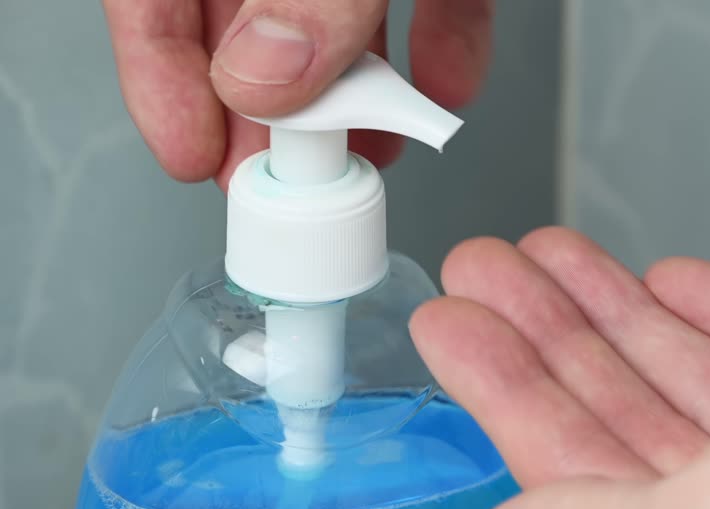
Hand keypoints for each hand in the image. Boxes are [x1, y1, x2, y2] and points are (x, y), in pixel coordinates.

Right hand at [104, 0, 492, 188]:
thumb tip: (266, 75)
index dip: (160, 73)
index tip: (191, 155)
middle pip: (243, 16)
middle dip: (270, 108)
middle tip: (287, 184)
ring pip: (335, 14)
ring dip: (353, 93)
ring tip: (368, 158)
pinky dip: (439, 42)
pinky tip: (444, 89)